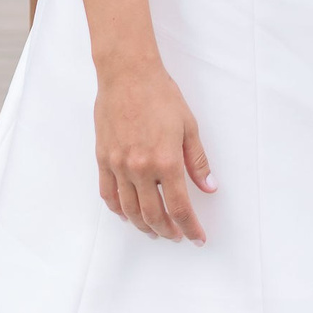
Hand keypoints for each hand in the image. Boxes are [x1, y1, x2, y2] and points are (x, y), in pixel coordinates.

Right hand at [94, 58, 216, 240]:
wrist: (127, 74)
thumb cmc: (161, 95)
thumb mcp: (189, 126)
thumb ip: (198, 161)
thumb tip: (209, 187)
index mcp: (166, 161)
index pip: (180, 206)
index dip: (190, 227)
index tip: (197, 237)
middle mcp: (140, 168)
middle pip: (153, 214)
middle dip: (168, 230)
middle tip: (177, 235)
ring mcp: (118, 166)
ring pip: (129, 210)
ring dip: (144, 226)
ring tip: (155, 231)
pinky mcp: (103, 159)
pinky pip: (108, 194)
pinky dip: (119, 210)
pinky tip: (128, 214)